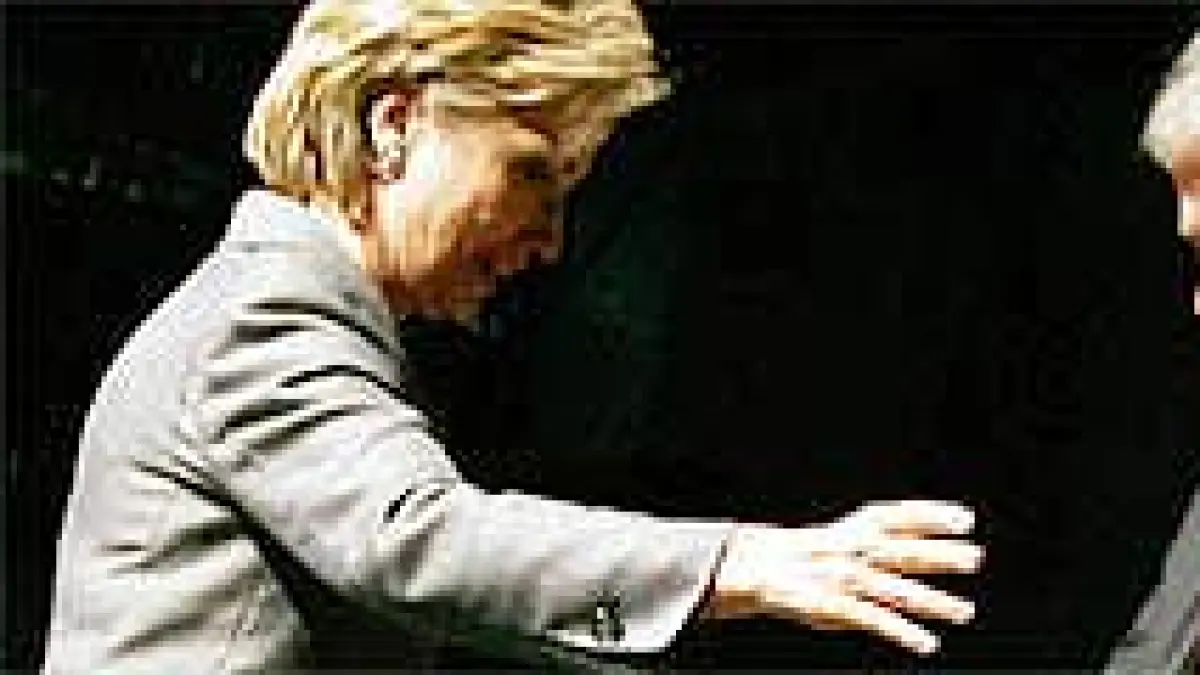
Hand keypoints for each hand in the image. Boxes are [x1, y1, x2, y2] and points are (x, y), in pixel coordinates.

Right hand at [703, 500, 982, 654]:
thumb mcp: (848, 535)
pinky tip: (926, 643)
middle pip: (902, 550)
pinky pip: (873, 619)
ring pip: (894, 589)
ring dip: (932, 601)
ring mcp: (844, 579)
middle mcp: (852, 550)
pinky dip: (901, 631)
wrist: (760, 567)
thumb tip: (938, 535)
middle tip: (975, 558)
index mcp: (856, 529)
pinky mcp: (833, 607)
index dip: (931, 515)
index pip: (898, 516)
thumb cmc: (814, 553)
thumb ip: (886, 536)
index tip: (964, 519)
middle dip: (939, 555)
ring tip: (964, 612)